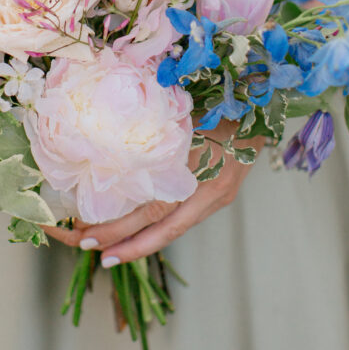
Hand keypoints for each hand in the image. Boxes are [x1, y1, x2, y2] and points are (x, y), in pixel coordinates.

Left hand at [42, 120, 263, 266]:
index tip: (86, 234)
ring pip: (176, 229)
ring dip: (141, 242)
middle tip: (87, 248)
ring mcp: (219, 194)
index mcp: (199, 165)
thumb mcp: (186, 107)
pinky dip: (161, 228)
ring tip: (110, 253)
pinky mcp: (223, 195)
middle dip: (124, 242)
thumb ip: (155, 125)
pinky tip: (140, 233)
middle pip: (163, 226)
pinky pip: (187, 219)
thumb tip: (107, 137)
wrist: (262, 102)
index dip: (121, 226)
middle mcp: (211, 188)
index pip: (154, 208)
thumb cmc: (219, 96)